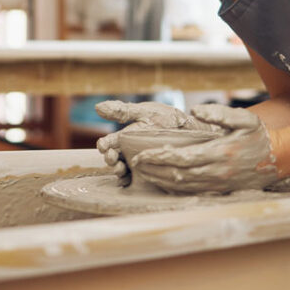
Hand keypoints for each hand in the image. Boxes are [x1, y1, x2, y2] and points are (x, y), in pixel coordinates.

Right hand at [95, 100, 217, 183]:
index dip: (104, 145)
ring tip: (121, 169)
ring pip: (123, 171)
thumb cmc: (167, 118)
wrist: (191, 130)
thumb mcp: (145, 112)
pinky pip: (136, 181)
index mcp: (125, 137)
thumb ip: (123, 111)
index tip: (103, 146)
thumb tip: (98, 106)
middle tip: (112, 158)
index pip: (109, 143)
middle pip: (113, 159)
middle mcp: (129, 152)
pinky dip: (130, 183)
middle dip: (110, 160)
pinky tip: (130, 181)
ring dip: (118, 172)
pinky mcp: (150, 173)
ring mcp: (139, 164)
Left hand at [130, 104, 280, 193]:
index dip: (158, 157)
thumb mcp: (244, 118)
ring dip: (160, 180)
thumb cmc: (259, 136)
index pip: (181, 157)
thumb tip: (194, 110)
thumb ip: (218, 113)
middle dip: (153, 169)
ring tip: (143, 172)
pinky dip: (174, 188)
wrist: (279, 159)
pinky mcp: (219, 190)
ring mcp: (217, 183)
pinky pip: (192, 191)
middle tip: (135, 164)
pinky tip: (162, 183)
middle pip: (176, 174)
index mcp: (219, 153)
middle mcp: (216, 171)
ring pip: (182, 185)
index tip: (142, 154)